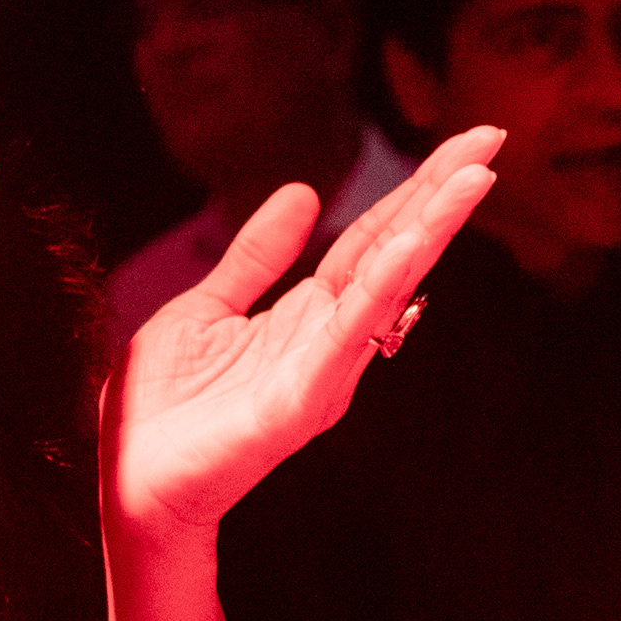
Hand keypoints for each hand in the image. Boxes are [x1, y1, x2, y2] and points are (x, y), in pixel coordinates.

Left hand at [104, 127, 501, 537]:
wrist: (131, 482)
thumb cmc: (164, 407)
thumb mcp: (204, 308)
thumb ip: (255, 257)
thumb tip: (304, 194)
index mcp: (304, 315)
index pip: (371, 241)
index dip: (411, 192)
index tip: (460, 145)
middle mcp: (327, 341)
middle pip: (393, 254)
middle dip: (439, 195)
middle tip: (489, 138)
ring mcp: (322, 371)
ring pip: (386, 288)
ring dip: (427, 230)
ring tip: (469, 179)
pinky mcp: (300, 402)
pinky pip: (347, 337)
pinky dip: (379, 291)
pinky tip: (407, 251)